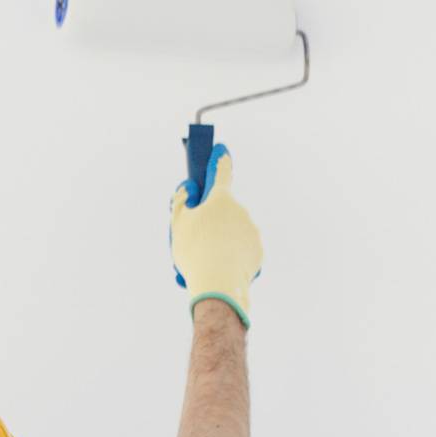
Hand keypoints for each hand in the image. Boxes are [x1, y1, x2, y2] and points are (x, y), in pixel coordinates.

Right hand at [170, 145, 262, 326]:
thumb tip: (190, 188)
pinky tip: (217, 271)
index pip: (220, 173)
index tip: (221, 150)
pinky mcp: (258, 252)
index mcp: (221, 199)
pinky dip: (229, 259)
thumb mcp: (178, 224)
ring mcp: (251, 231)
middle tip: (194, 240)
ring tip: (201, 264)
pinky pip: (240, 251)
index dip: (218, 161)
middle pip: (222, 212)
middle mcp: (240, 210)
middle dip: (209, 223)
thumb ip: (181, 201)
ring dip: (216, 245)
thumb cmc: (194, 252)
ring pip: (230, 234)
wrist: (219, 286)